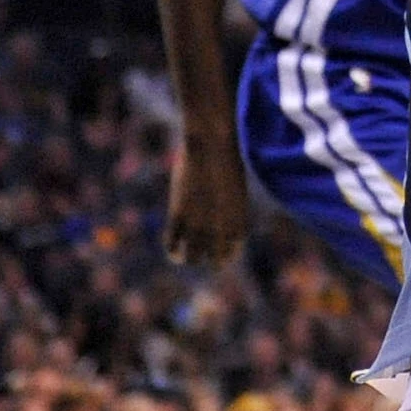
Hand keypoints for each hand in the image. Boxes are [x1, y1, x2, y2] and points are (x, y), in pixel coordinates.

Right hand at [165, 133, 251, 268]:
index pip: (232, 253)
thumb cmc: (225, 161)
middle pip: (215, 263)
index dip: (224, 253)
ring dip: (189, 258)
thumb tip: (217, 214)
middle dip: (209, 259)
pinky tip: (174, 251)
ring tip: (185, 256)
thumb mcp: (232, 188)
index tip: (218, 249)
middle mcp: (220, 230)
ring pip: (192, 258)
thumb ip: (227, 206)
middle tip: (202, 253)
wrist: (212, 148)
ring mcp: (198, 225)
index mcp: (238, 223)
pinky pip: (172, 245)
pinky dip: (173, 252)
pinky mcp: (178, 217)